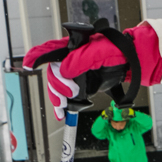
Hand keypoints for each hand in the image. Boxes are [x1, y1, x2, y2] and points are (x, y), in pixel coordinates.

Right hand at [24, 24, 161, 118]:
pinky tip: (62, 113)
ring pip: (58, 86)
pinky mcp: (82, 84)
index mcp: (72, 47)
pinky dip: (64, 105)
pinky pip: (68, 95)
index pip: (49, 50)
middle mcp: (70, 59)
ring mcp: (75, 73)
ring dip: (58, 97)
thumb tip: (65, 70)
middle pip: (53, 73)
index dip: (36, 56)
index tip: (28, 65)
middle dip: (57, 86)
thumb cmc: (119, 51)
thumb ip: (82, 59)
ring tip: (63, 107)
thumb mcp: (102, 51)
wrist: (133, 62)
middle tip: (71, 94)